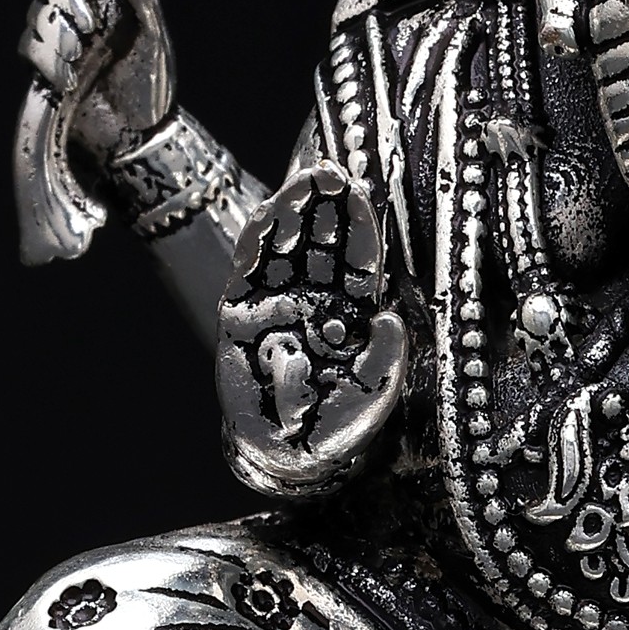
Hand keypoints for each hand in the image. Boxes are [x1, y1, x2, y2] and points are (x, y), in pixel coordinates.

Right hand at [21, 0, 174, 163]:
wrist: (142, 141)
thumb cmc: (153, 93)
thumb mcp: (157, 47)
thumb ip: (147, 8)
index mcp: (104, 4)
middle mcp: (77, 19)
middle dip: (67, 2)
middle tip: (90, 24)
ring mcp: (60, 43)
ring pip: (36, 17)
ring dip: (56, 32)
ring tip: (80, 53)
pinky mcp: (47, 70)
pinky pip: (29, 51)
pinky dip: (46, 59)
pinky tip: (69, 75)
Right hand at [217, 165, 408, 495]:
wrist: (286, 458)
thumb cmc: (333, 429)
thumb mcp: (370, 396)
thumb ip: (383, 361)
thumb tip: (386, 319)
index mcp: (349, 316)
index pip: (356, 266)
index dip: (358, 231)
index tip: (362, 196)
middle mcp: (314, 304)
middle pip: (321, 246)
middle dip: (327, 208)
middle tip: (333, 172)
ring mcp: (276, 306)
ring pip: (287, 249)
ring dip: (295, 213)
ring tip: (305, 181)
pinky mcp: (242, 316)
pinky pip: (250, 271)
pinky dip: (259, 241)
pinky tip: (270, 211)